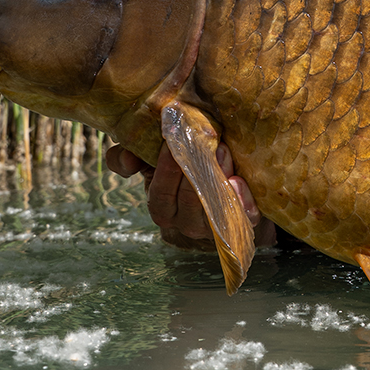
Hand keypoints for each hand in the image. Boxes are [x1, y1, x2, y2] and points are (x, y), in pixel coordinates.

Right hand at [104, 141, 277, 250]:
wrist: (229, 180)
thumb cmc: (188, 167)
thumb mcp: (158, 160)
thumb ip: (134, 155)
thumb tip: (125, 160)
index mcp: (162, 208)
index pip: (160, 195)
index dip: (165, 171)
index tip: (172, 144)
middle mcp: (185, 223)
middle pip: (189, 199)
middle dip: (197, 169)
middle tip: (206, 141)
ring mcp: (213, 227)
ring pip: (214, 206)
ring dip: (219, 177)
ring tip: (223, 151)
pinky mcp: (241, 226)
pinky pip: (244, 217)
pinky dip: (242, 200)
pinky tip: (239, 181)